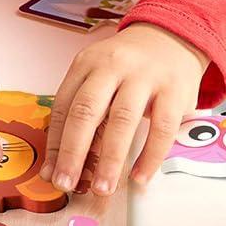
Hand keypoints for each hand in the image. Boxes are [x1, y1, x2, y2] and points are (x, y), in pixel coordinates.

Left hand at [41, 22, 207, 198]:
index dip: (55, 143)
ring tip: (102, 188)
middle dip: (73, 152)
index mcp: (87, 63)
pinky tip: (140, 177)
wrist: (171, 37)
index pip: (63, 105)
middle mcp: (113, 66)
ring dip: (110, 160)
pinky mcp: (174, 90)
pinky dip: (150, 157)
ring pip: (122, 120)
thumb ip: (81, 112)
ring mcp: (145, 76)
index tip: (51, 172)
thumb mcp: (99, 76)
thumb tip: (59, 163)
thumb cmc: (129, 67)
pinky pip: (161, 128)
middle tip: (67, 184)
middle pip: (87, 110)